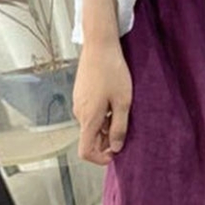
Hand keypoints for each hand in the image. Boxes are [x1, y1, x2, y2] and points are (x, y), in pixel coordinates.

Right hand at [72, 39, 131, 165]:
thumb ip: (119, 128)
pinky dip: (102, 115)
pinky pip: (90, 113)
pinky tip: (114, 101)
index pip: (85, 152)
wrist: (99, 46)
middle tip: (125, 130)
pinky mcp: (80, 95)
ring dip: (106, 126)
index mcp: (88, 119)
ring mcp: (78, 103)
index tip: (115, 153)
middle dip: (107, 141)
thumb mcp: (123, 102)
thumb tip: (116, 148)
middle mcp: (79, 113)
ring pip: (91, 125)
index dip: (99, 159)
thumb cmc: (113, 72)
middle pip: (90, 139)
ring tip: (122, 111)